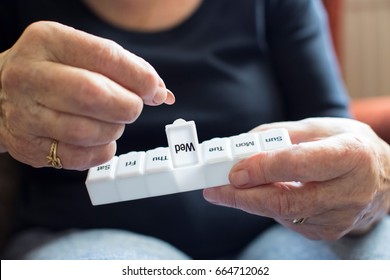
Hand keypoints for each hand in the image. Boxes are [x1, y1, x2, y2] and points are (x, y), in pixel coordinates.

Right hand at [0, 21, 173, 169]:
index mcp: (49, 41)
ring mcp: (24, 114)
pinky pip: (79, 157)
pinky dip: (102, 151)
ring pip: (88, 131)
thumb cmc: (53, 71)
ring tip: (112, 121)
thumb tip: (162, 92)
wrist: (0, 93)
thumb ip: (124, 68)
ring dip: (114, 130)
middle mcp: (30, 76)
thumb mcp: (81, 54)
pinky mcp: (28, 146)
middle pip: (94, 95)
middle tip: (132, 107)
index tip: (155, 90)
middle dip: (128, 106)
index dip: (139, 77)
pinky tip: (101, 140)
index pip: (105, 56)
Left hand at [204, 118, 389, 239]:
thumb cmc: (348, 146)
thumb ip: (280, 134)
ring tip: (228, 189)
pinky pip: (288, 221)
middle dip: (243, 197)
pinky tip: (259, 195)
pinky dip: (268, 208)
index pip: (299, 165)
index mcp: (350, 155)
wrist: (382, 177)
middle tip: (214, 190)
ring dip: (250, 202)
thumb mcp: (320, 127)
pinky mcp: (329, 231)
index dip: (263, 169)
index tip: (233, 171)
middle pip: (286, 200)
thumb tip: (243, 145)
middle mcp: (349, 191)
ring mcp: (339, 217)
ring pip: (283, 214)